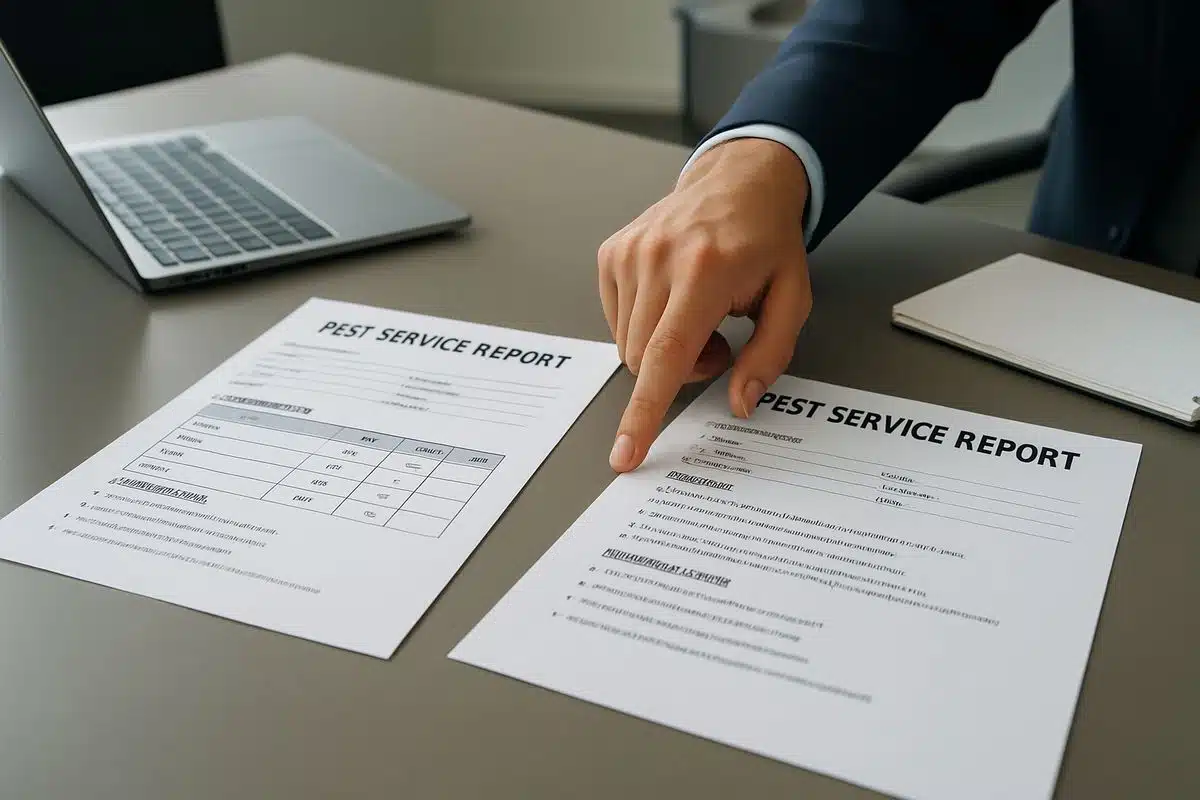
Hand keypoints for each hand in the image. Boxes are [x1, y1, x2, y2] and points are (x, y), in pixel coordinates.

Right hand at [598, 138, 813, 472]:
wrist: (737, 181)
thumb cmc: (766, 241)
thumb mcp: (791, 299)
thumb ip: (769, 356)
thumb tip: (739, 402)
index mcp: (705, 271)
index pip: (666, 356)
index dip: (645, 413)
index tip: (626, 452)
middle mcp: (658, 259)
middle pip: (644, 360)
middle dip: (679, 370)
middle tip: (717, 343)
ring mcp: (629, 253)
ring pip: (628, 344)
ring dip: (662, 347)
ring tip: (696, 314)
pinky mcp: (611, 253)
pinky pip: (616, 321)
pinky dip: (644, 325)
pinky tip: (672, 299)